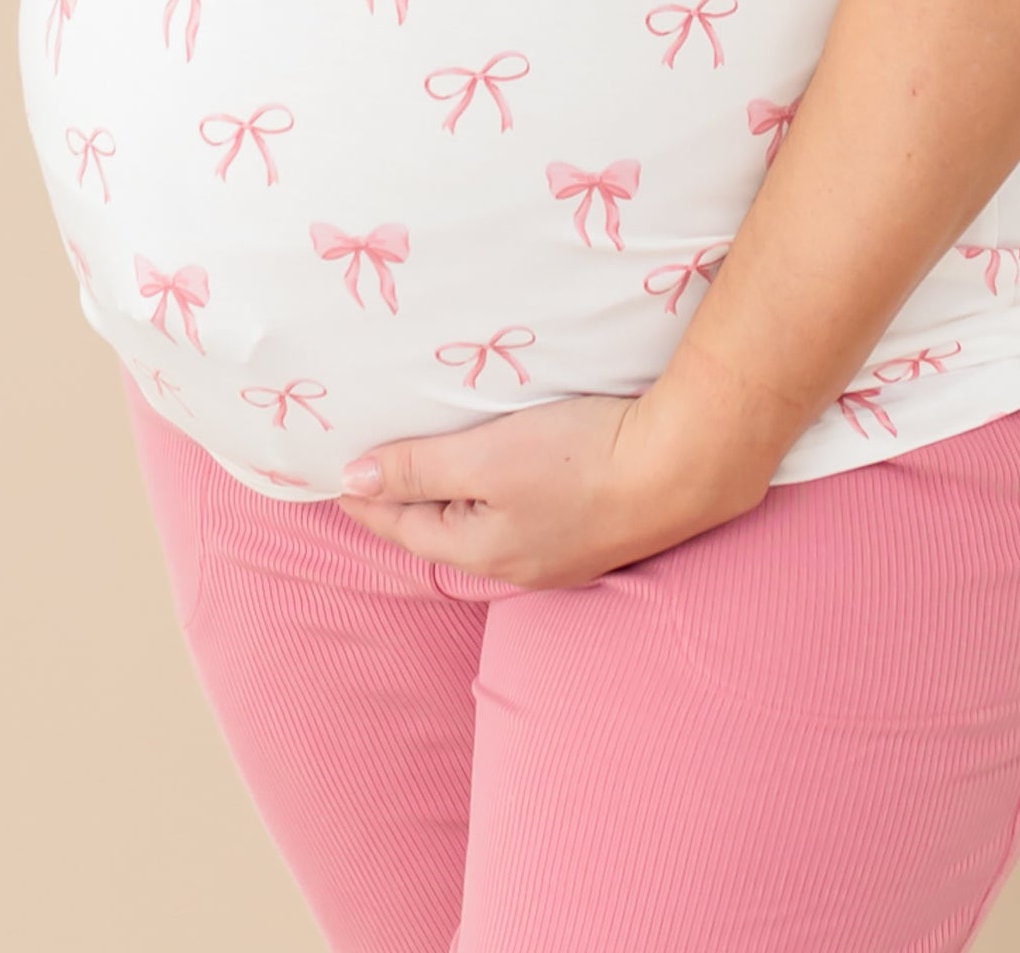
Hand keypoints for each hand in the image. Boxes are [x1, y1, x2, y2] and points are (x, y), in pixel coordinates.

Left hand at [332, 380, 772, 590]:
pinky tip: (502, 477)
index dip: (366, 496)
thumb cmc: (582, 459)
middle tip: (369, 471)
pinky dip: (494, 495)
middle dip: (404, 502)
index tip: (334, 473)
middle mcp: (519, 563)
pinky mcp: (594, 528)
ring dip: (450, 497)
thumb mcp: (488, 457)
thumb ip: (420, 467)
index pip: (404, 524)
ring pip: (483, 524)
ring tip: (425, 470)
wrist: (685, 466)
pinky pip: (522, 515)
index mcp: (484, 550)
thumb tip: (352, 479)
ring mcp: (561, 552)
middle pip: (442, 530)